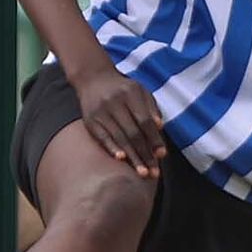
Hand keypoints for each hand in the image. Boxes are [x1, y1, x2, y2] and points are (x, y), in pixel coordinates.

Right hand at [70, 57, 164, 176]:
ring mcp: (101, 111)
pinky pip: (102, 138)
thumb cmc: (123, 88)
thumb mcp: (141, 92)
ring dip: (132, 157)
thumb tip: (160, 127)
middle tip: (154, 172)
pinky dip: (112, 149)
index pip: (145, 121)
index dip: (154, 139)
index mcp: (131, 94)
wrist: (93, 78)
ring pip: (119, 138)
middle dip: (145, 154)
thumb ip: (151, 108)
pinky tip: (121, 159)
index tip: (162, 155)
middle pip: (133, 133)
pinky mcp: (89, 120)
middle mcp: (115, 102)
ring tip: (142, 172)